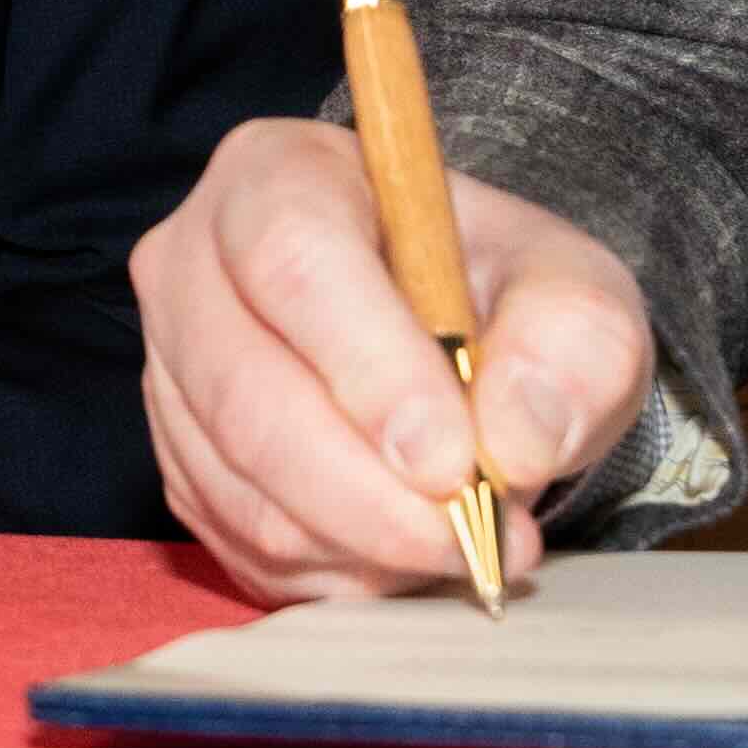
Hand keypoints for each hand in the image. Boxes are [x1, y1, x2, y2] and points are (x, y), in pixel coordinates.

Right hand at [128, 114, 654, 604]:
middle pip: (249, 393)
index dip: (370, 369)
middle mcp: (194, 265)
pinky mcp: (180, 464)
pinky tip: (404, 551)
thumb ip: (573, 341)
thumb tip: (517, 439)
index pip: (294, 260)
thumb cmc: (501, 298)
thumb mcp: (574, 290)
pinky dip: (336, 572)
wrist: (459, 347)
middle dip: (369, 494)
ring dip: (363, 544)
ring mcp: (173, 372)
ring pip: (243, 489)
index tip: (455, 460)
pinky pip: (242, 545)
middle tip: (475, 539)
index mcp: (278, 175)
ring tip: (460, 544)